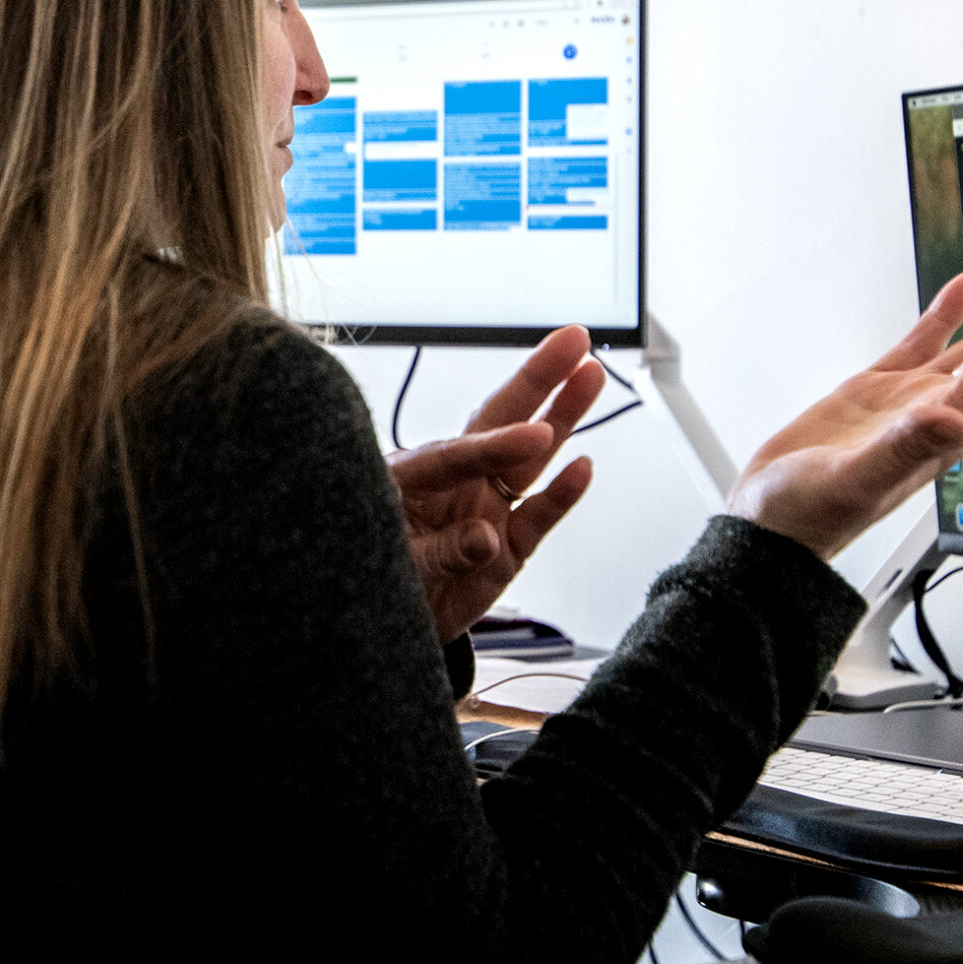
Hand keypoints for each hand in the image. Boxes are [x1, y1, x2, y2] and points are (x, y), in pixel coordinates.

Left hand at [388, 326, 606, 641]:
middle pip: (501, 424)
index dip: (497, 445)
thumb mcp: (392, 566)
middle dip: (539, 380)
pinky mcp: (507, 550)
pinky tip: (583, 467)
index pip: (458, 455)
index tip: (535, 434)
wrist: (377, 623)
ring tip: (590, 376)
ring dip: (562, 418)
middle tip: (576, 340)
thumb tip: (487, 539)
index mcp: (414, 477)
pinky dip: (561, 495)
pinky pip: (537, 518)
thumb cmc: (373, 573)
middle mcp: (456, 485)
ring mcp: (485, 511)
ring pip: (530, 459)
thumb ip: (440, 553)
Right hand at [727, 257, 962, 560]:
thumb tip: (954, 420)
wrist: (771, 529)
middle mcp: (941, 410)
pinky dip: (951, 310)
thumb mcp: (855, 481)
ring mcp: (913, 399)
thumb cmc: (809, 517)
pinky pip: (927, 341)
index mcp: (945, 429)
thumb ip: (905, 449)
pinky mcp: (881, 391)